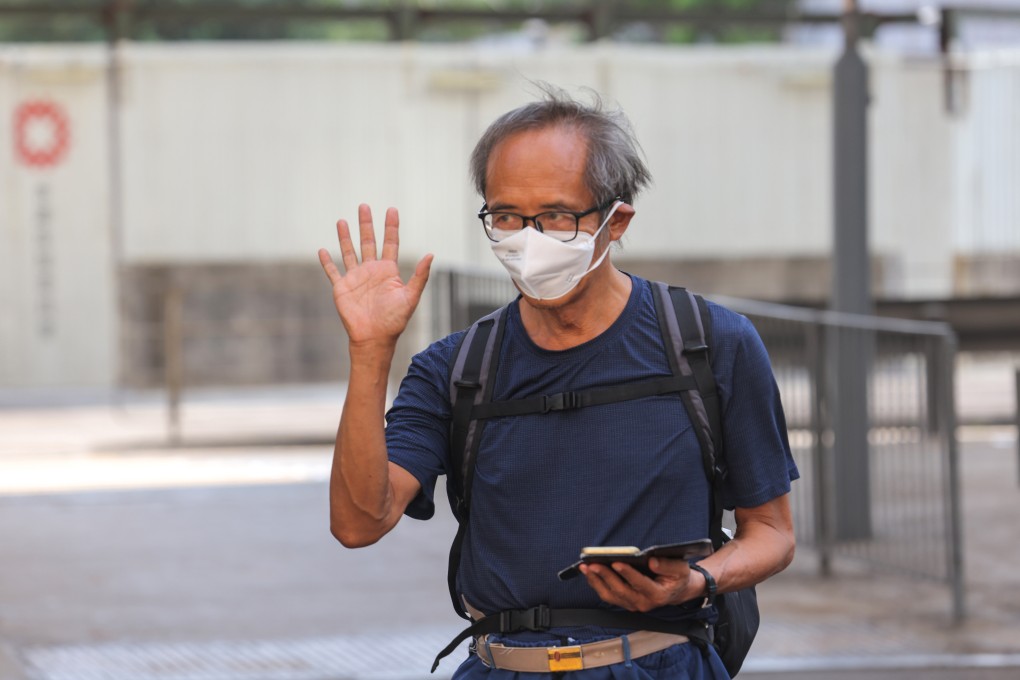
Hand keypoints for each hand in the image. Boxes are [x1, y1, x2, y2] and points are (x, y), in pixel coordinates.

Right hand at [318, 204, 432, 347]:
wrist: (374, 338)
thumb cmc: (394, 320)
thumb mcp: (410, 297)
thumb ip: (420, 276)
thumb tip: (431, 254)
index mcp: (388, 271)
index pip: (390, 243)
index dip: (391, 227)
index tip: (392, 210)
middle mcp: (371, 271)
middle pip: (368, 242)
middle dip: (366, 224)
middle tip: (364, 206)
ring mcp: (355, 278)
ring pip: (349, 252)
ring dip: (345, 237)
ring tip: (342, 221)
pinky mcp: (341, 288)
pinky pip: (333, 272)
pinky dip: (327, 262)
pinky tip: (322, 250)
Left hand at [580, 557, 704, 612]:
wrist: (677, 590)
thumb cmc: (678, 577)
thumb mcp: (680, 569)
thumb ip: (667, 565)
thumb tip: (651, 561)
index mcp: (657, 595)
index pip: (640, 584)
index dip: (628, 573)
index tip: (616, 563)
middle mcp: (643, 603)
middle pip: (620, 590)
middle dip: (605, 576)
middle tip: (593, 564)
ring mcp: (632, 604)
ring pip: (611, 595)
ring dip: (596, 581)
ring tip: (585, 567)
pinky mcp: (625, 602)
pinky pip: (608, 595)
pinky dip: (596, 584)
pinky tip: (589, 572)